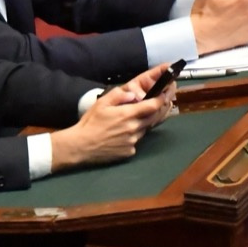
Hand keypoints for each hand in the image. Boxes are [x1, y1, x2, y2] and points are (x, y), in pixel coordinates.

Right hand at [49, 65, 170, 170]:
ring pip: (145, 130)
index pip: (152, 106)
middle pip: (153, 118)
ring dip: (145, 123)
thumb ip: (118, 96)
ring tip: (136, 119)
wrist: (81, 146)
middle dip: (160, 110)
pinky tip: (123, 135)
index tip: (166, 94)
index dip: (161, 99)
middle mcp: (134, 129)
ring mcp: (133, 142)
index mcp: (128, 115)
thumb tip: (133, 94)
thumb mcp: (102, 103)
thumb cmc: (90, 122)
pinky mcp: (129, 152)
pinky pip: (136, 142)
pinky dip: (134, 136)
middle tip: (163, 103)